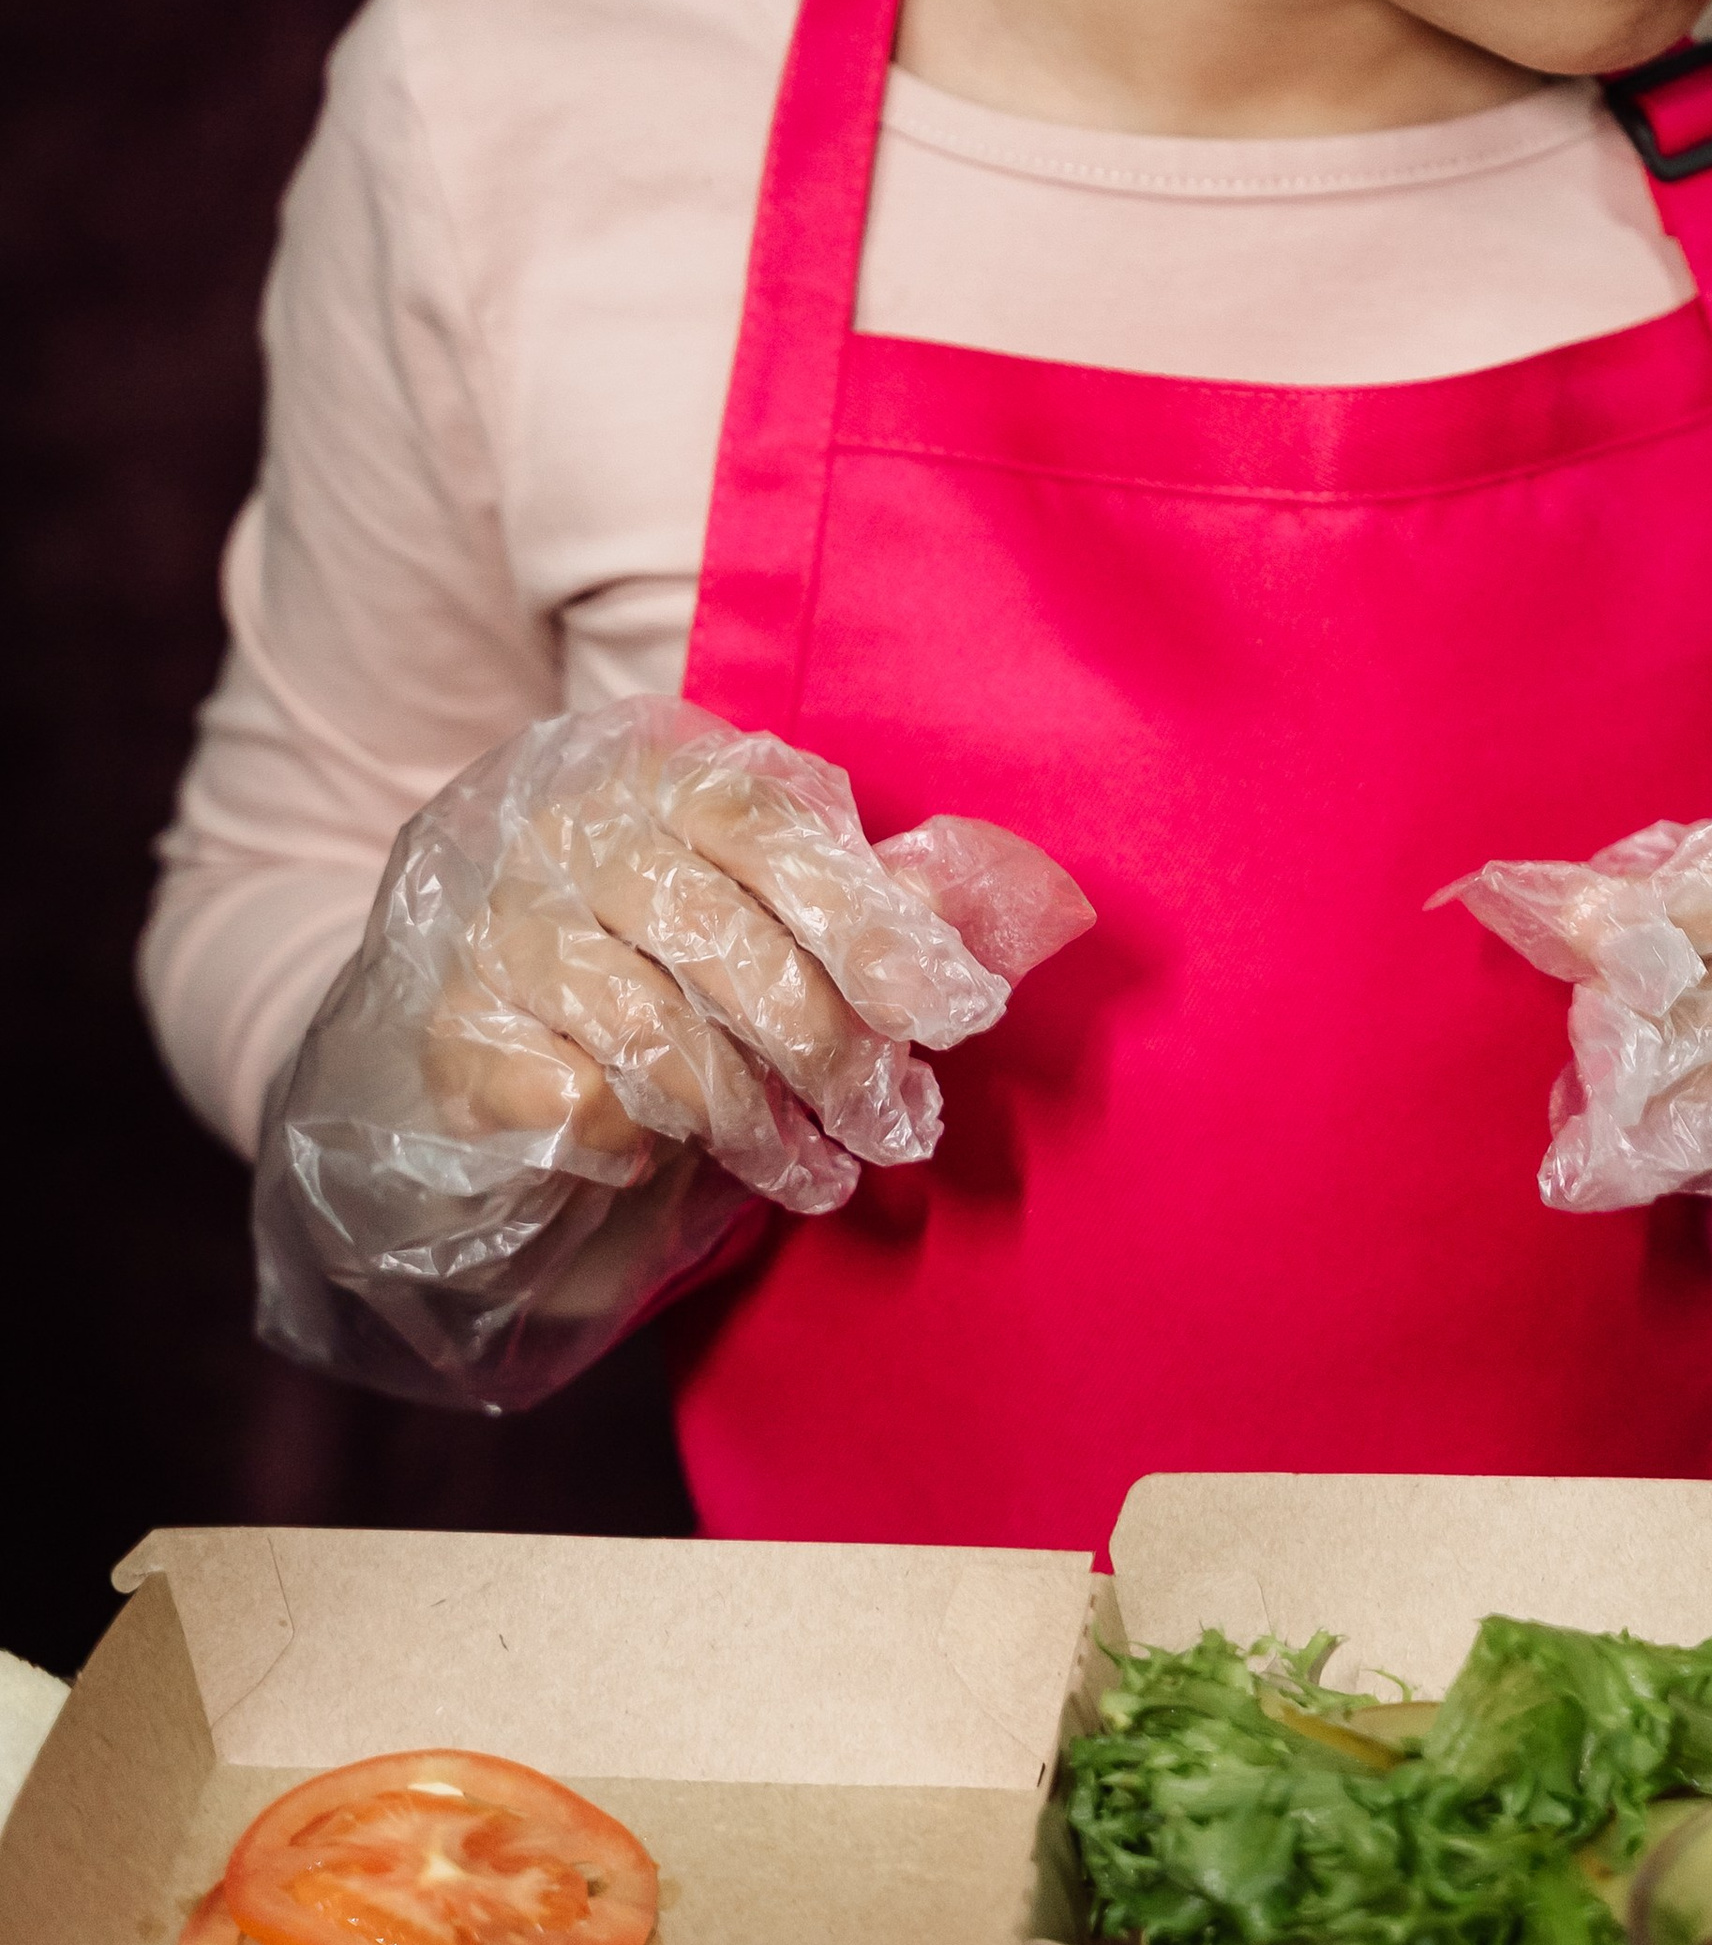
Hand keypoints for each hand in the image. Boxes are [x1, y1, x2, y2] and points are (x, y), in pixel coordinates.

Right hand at [409, 705, 1093, 1208]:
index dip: (873, 921)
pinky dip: (636, 1141)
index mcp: (662, 770)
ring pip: (652, 1032)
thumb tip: (1027, 901)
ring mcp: (497, 925)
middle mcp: (568, 829)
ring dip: (755, 1123)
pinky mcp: (452, 1029)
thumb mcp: (786, 907)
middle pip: (723, 939)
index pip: (772, 826)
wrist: (491, 1013)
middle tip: (896, 1127)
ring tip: (815, 1173)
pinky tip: (664, 1158)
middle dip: (830, 1050)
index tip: (955, 1014)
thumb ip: (892, 898)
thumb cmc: (673, 949)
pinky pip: (571, 1099)